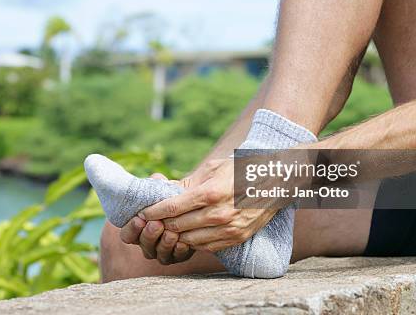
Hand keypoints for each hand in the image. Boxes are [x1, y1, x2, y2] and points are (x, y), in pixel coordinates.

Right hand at [118, 173, 193, 264]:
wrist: (193, 207)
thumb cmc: (171, 197)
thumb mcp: (163, 190)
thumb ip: (156, 185)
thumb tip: (156, 179)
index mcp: (138, 230)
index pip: (127, 235)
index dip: (131, 228)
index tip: (139, 218)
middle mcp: (148, 244)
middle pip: (144, 245)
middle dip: (149, 235)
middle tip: (156, 224)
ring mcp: (163, 252)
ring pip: (160, 254)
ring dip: (164, 243)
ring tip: (171, 233)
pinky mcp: (179, 255)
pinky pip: (178, 257)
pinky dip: (180, 251)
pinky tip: (184, 242)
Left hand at [139, 159, 278, 252]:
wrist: (273, 182)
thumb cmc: (239, 171)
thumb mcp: (212, 169)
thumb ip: (188, 183)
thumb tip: (163, 190)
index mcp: (211, 193)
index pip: (173, 207)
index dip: (154, 212)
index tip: (142, 212)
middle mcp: (219, 214)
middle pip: (178, 226)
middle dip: (161, 225)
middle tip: (150, 223)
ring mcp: (229, 229)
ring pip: (190, 240)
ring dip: (175, 236)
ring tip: (166, 229)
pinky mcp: (236, 238)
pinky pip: (206, 247)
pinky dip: (192, 242)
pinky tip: (187, 235)